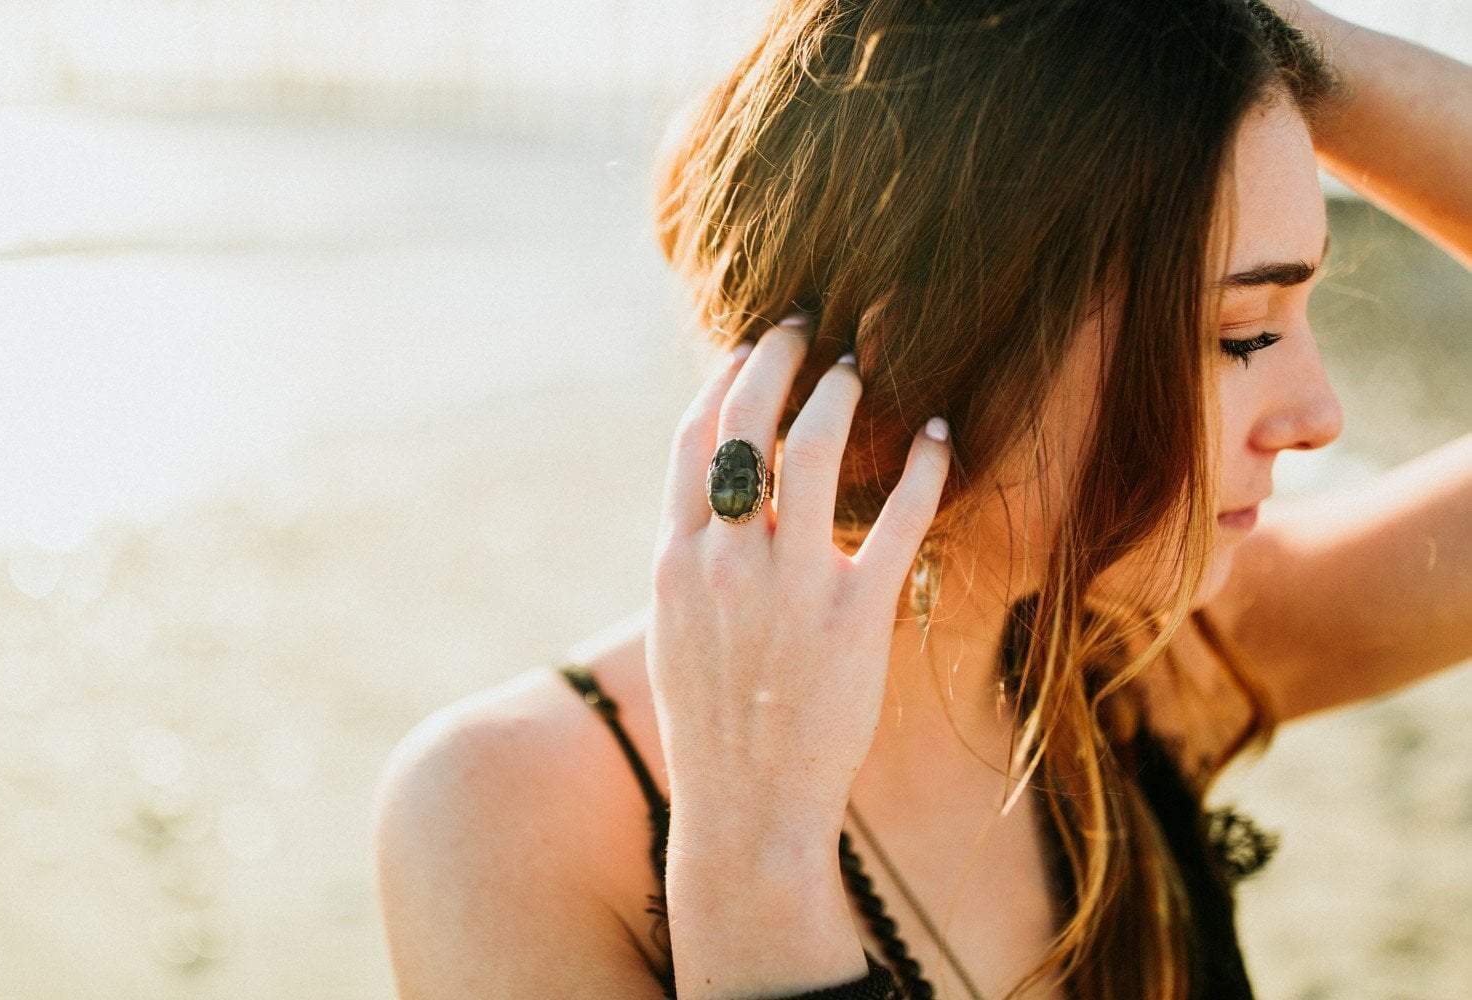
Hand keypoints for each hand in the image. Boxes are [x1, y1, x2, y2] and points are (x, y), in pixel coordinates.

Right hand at [646, 311, 951, 848]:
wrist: (743, 808)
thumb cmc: (711, 722)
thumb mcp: (676, 630)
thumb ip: (693, 557)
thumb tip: (721, 497)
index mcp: (675, 558)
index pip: (694, 437)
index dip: (724, 376)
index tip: (752, 344)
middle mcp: (725, 557)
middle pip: (749, 419)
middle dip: (780, 354)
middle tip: (810, 324)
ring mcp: (789, 584)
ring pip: (818, 446)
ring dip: (845, 391)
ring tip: (864, 367)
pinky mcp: (854, 616)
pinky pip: (898, 518)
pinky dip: (926, 465)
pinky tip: (942, 436)